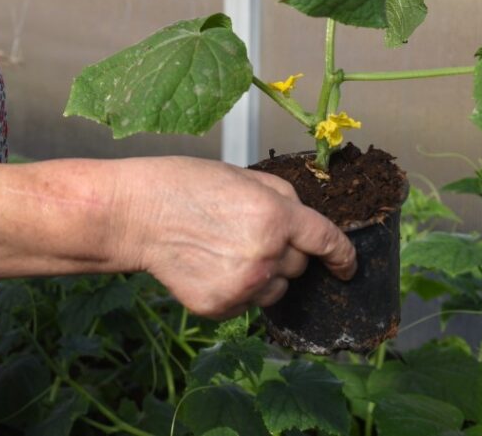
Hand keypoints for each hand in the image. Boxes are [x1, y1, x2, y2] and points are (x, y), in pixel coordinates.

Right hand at [114, 157, 355, 317]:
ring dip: (264, 275)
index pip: (327, 241)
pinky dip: (236, 290)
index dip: (343, 256)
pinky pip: (246, 304)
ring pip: (277, 290)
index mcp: (275, 216)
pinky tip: (208, 266)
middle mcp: (265, 255)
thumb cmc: (182, 185)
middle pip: (299, 265)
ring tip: (224, 251)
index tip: (346, 267)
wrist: (134, 214)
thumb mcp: (240, 175)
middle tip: (246, 234)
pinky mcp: (221, 306)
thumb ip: (281, 197)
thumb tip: (304, 222)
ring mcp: (243, 285)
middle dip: (284, 252)